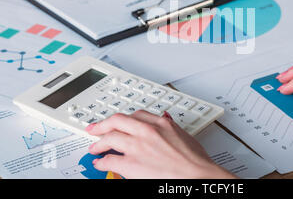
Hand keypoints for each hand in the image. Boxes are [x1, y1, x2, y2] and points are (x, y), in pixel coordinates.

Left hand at [86, 111, 235, 178]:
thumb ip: (171, 126)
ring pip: (109, 138)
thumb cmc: (196, 161)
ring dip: (98, 143)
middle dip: (103, 124)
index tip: (119, 122)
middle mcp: (147, 131)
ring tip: (94, 148)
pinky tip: (99, 164)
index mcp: (161, 123)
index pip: (136, 115)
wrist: (198, 176)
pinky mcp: (131, 164)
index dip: (124, 119)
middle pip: (117, 121)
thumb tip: (166, 119)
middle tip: (95, 128)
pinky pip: (109, 161)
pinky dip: (101, 162)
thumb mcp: (185, 135)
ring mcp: (138, 147)